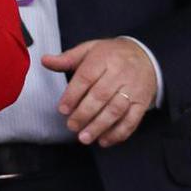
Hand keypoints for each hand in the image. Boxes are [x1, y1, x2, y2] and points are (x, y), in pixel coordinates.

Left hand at [43, 38, 157, 146]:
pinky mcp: (142, 102)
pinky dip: (119, 133)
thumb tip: (44, 60)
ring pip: (116, 110)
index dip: (73, 95)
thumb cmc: (111, 55)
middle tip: (71, 126)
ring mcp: (133, 89)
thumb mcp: (89, 50)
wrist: (145, 56)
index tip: (62, 109)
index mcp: (104, 59)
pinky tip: (104, 140)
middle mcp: (120, 73)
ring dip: (99, 126)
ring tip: (84, 137)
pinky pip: (133, 120)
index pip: (86, 77)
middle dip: (84, 114)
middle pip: (101, 96)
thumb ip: (67, 59)